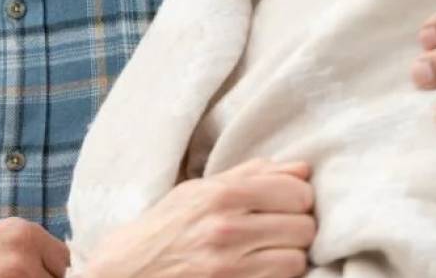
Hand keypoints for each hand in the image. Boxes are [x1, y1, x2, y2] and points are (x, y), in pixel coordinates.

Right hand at [87, 158, 315, 277]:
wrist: (132, 266)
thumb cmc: (169, 224)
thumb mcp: (201, 189)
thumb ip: (252, 174)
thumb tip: (302, 168)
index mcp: (220, 195)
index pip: (295, 191)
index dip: (299, 197)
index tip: (289, 201)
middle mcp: (226, 228)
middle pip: (303, 226)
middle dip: (298, 225)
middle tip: (281, 226)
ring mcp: (229, 264)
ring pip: (297, 257)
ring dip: (290, 253)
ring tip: (271, 248)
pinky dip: (279, 272)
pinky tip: (262, 264)